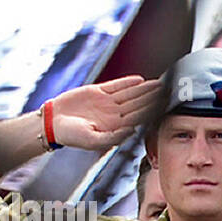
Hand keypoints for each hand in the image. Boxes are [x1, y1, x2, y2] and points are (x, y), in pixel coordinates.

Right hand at [47, 76, 162, 149]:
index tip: (165, 106)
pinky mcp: (97, 93)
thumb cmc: (71, 136)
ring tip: (159, 83)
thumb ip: (113, 136)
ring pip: (130, 94)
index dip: (152, 111)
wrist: (53, 123)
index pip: (139, 117)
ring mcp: (107, 103)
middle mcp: (115, 115)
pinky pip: (115, 86)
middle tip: (169, 90)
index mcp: (116, 127)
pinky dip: (127, 83)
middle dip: (153, 97)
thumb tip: (132, 129)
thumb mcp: (93, 140)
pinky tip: (139, 80)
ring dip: (144, 89)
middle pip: (138, 104)